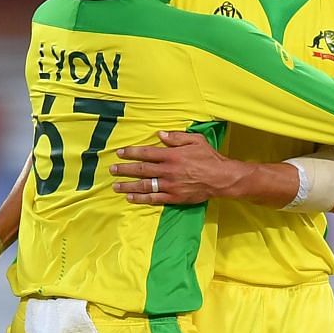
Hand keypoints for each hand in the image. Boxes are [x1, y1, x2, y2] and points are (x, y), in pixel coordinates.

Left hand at [111, 130, 236, 204]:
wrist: (221, 178)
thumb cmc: (209, 157)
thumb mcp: (195, 140)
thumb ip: (176, 137)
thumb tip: (159, 134)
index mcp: (171, 155)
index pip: (146, 153)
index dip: (131, 152)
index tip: (120, 153)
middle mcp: (167, 170)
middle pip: (141, 170)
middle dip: (124, 169)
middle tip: (112, 170)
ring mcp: (170, 185)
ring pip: (144, 186)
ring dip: (128, 185)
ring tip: (116, 185)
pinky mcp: (174, 197)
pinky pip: (154, 198)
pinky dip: (141, 198)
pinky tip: (131, 197)